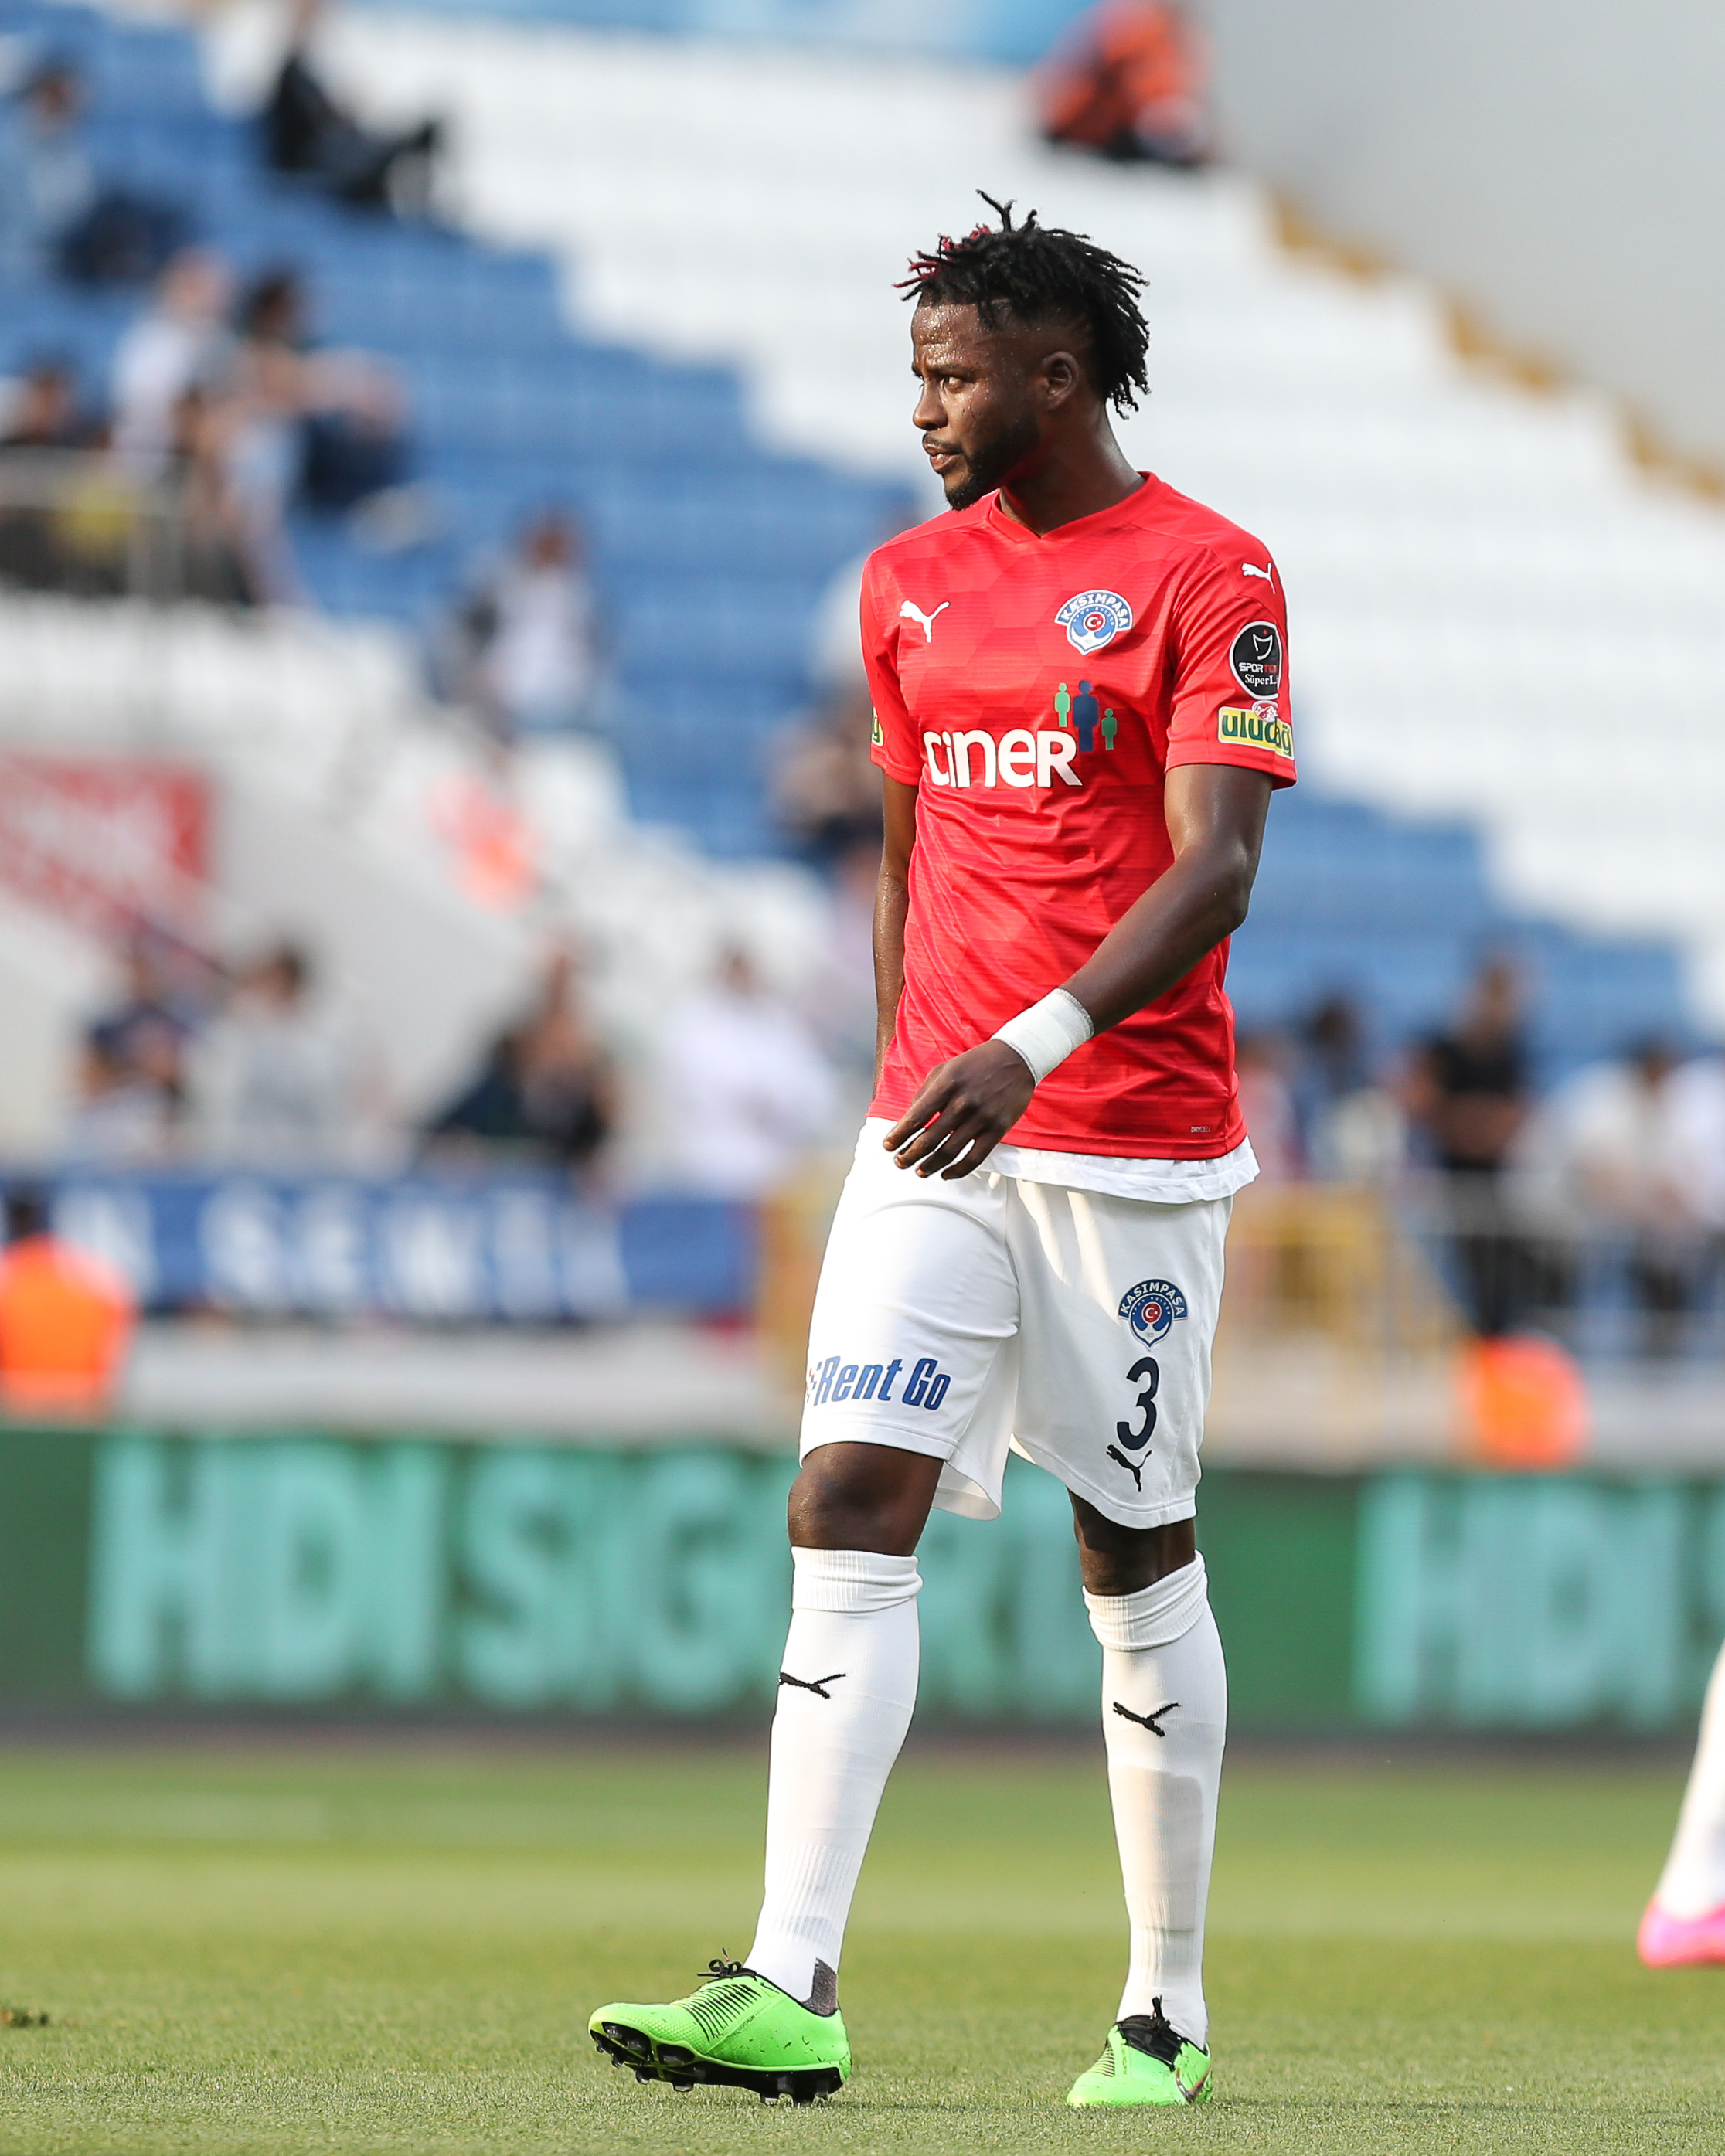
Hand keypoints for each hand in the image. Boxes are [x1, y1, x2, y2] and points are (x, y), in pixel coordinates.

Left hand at [883, 1040, 1035, 1178]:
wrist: (1016, 1058)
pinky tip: (946, 1174)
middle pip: (928, 1140)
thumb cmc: (976, 1064)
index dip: (898, 1136)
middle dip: (909, 1156)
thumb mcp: (944, 1069)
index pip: (914, 1118)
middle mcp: (962, 1102)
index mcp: (945, 1085)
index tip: (888, 1146)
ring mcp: (981, 1117)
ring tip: (920, 1171)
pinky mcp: (998, 1129)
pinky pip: (975, 1158)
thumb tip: (909, 1119)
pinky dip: (958, 1171)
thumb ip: (925, 1093)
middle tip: (900, 1162)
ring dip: (929, 1166)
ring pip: (949, 1152)